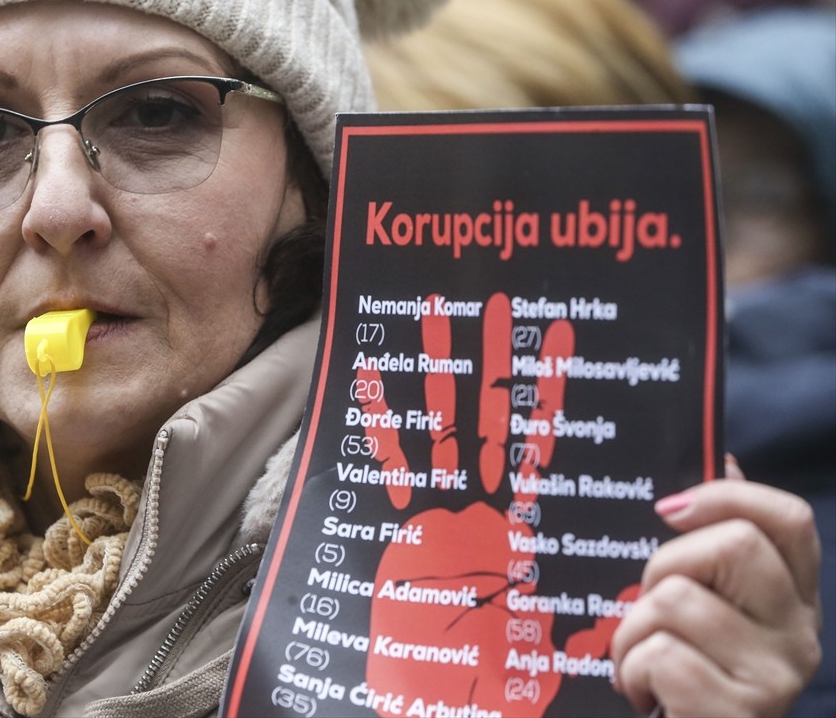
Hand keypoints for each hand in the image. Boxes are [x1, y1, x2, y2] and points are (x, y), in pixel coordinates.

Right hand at [361, 292, 630, 711]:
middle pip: (490, 417)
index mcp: (521, 516)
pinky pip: (392, 463)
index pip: (538, 441)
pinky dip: (382, 422)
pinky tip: (373, 376)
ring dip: (441, 372)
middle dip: (494, 361)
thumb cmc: (497, 655)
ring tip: (441, 314)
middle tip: (498, 299)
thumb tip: (605, 537)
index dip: (548, 391)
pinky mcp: (401, 518)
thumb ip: (576, 564)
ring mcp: (437, 505)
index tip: (560, 336)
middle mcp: (481, 502)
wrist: (440, 682)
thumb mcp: (547, 610)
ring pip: (440, 426)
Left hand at [611, 460, 822, 716]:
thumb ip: (712, 539)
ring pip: (678, 600)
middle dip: (665, 564)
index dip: (727, 496)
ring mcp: (774, 677)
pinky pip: (661, 656)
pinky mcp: (739, 711)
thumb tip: (723, 460)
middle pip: (734, 545)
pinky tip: (643, 691)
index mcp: (792, 596)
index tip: (667, 508)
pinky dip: (631, 671)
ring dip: (632, 630)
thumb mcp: (701, 600)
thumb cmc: (684, 668)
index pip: (789, 519)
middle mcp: (798, 634)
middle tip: (649, 603)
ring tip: (639, 658)